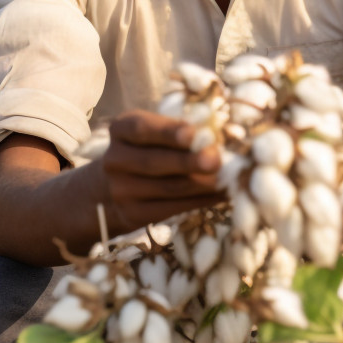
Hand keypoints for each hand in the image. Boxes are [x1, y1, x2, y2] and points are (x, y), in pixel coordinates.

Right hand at [101, 110, 224, 231]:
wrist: (121, 185)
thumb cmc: (154, 148)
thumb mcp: (159, 131)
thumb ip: (184, 131)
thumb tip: (217, 138)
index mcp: (121, 129)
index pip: (141, 128)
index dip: (167, 132)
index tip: (192, 133)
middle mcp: (114, 159)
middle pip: (154, 162)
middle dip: (189, 162)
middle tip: (216, 161)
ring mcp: (120, 190)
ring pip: (168, 188)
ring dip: (202, 184)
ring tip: (228, 179)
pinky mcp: (132, 214)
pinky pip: (172, 209)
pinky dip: (200, 201)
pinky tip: (220, 195)